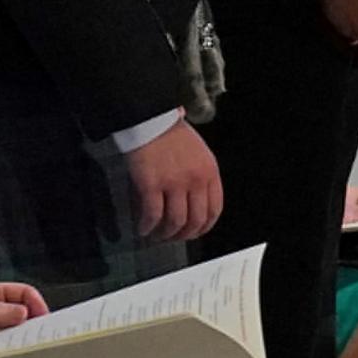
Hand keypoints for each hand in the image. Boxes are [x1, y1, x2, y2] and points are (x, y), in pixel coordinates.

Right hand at [124, 123, 221, 242]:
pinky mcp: (152, 185)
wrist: (150, 120)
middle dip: (183, 235)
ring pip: (174, 222)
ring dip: (165, 234)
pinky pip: (152, 215)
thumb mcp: (199, 154)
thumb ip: (201, 176)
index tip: (194, 232)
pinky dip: (147, 226)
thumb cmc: (172, 135)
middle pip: (195, 220)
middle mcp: (195, 180)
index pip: (214, 210)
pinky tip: (143, 228)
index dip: (204, 227)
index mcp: (210, 172)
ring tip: (156, 235)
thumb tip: (195, 204)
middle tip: (173, 237)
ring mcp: (174, 183)